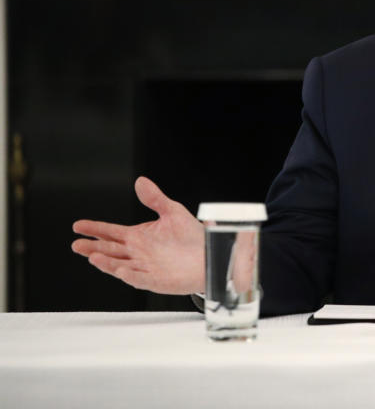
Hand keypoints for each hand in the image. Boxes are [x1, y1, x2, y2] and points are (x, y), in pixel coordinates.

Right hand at [72, 177, 204, 294]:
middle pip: (110, 250)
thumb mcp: (172, 212)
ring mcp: (145, 268)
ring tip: (92, 256)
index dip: (94, 229)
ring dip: (106, 262)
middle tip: (77, 244)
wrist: (210, 254)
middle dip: (92, 247)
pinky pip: (140, 278)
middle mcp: (138, 253)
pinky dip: (129, 275)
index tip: (78, 226)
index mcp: (138, 237)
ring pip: (119, 265)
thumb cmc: (191, 236)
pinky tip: (120, 269)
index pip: (111, 232)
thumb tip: (141, 181)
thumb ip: (155, 198)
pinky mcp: (157, 280)